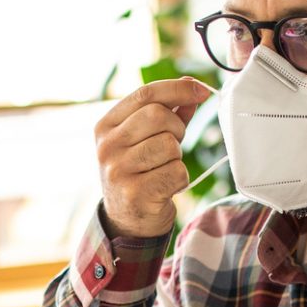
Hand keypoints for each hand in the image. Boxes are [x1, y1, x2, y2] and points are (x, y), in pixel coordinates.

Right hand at [95, 78, 214, 238]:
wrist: (127, 220)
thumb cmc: (139, 172)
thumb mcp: (144, 139)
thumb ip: (167, 112)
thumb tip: (192, 87)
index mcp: (105, 126)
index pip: (145, 94)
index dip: (178, 89)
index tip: (200, 90)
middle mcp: (107, 147)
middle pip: (158, 116)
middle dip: (177, 128)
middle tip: (174, 143)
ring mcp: (118, 171)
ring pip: (169, 145)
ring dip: (177, 156)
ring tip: (164, 167)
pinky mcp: (135, 194)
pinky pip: (176, 172)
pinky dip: (180, 178)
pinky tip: (166, 186)